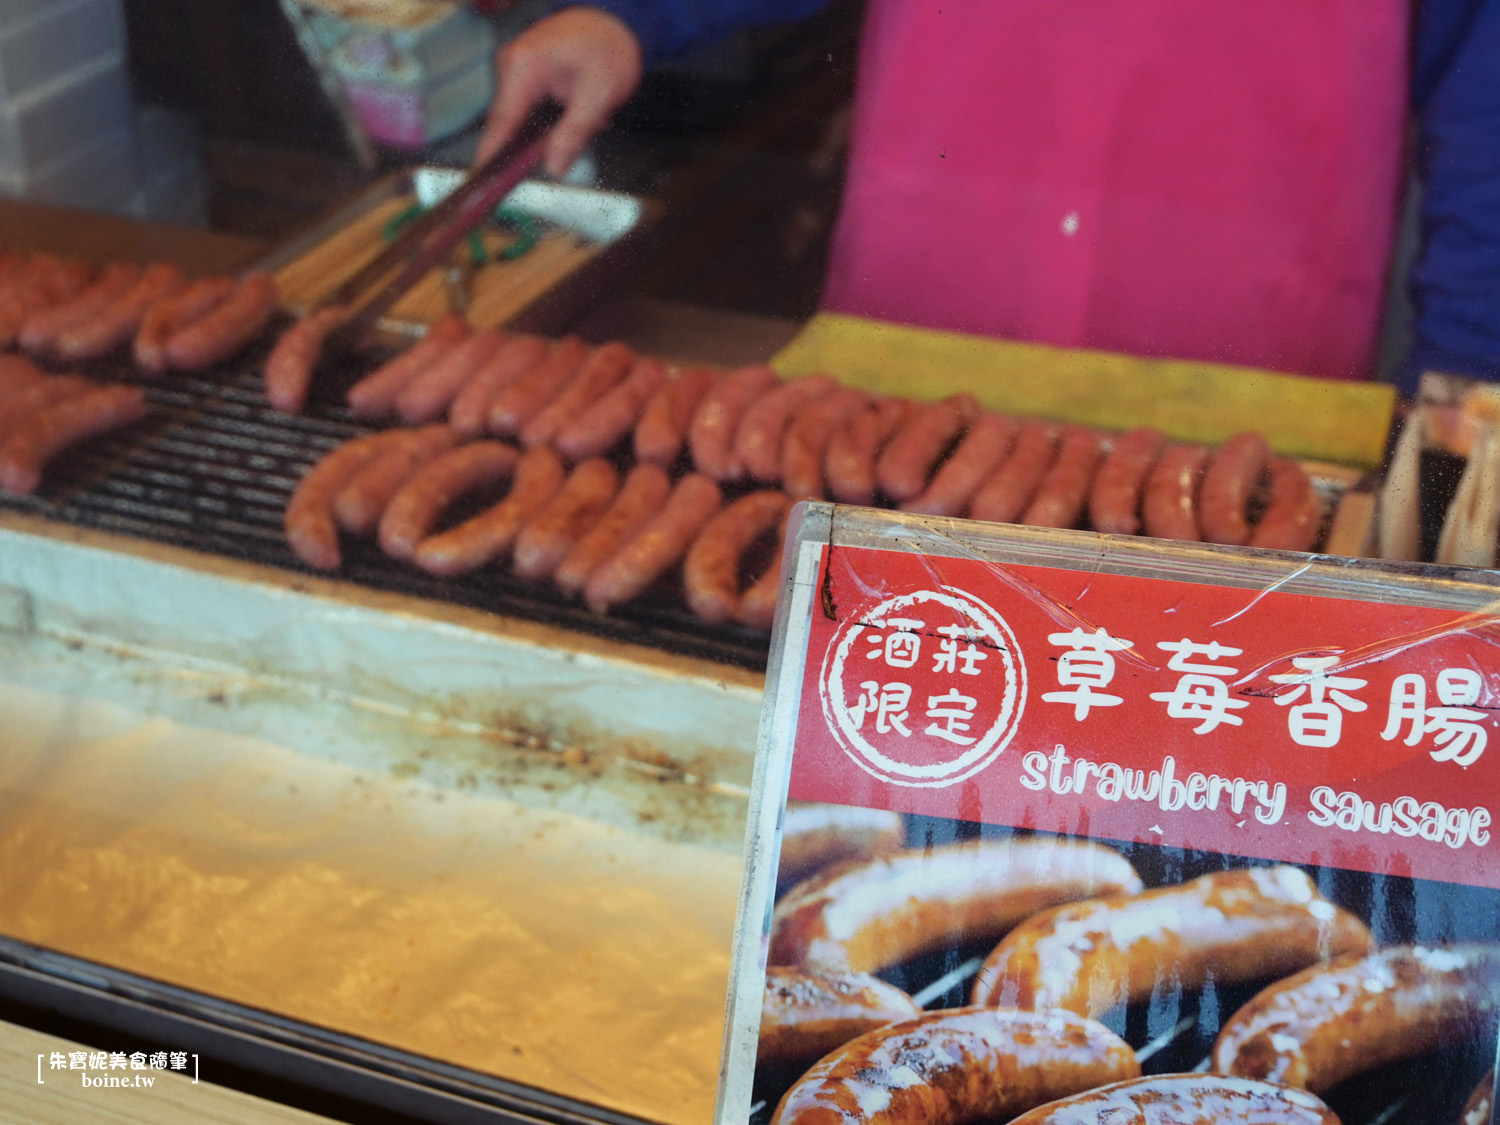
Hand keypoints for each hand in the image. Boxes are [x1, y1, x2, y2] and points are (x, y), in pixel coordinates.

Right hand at [476, 7, 643, 175]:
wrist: (613, 21)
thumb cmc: (608, 46)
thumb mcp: (600, 95)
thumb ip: (574, 134)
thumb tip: (554, 167)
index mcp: (525, 65)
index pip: (502, 120)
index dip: (491, 153)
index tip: (482, 179)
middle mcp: (512, 64)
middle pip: (509, 123)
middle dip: (533, 145)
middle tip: (563, 155)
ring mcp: (514, 69)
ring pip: (520, 119)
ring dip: (546, 131)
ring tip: (581, 117)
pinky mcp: (522, 75)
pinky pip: (527, 109)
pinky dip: (546, 120)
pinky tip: (571, 112)